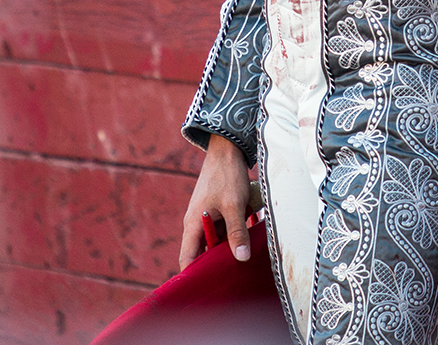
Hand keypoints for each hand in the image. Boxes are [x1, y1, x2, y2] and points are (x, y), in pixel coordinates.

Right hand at [179, 134, 252, 270]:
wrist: (228, 149)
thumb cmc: (227, 176)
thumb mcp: (234, 206)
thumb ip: (236, 233)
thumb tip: (241, 258)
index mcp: (193, 224)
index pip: (187, 258)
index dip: (193, 275)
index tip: (205, 288)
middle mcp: (197, 222)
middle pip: (203, 251)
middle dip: (216, 263)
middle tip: (232, 277)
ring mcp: (208, 216)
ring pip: (217, 240)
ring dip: (229, 246)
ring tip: (244, 258)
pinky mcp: (219, 209)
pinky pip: (225, 228)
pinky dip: (235, 233)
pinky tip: (249, 235)